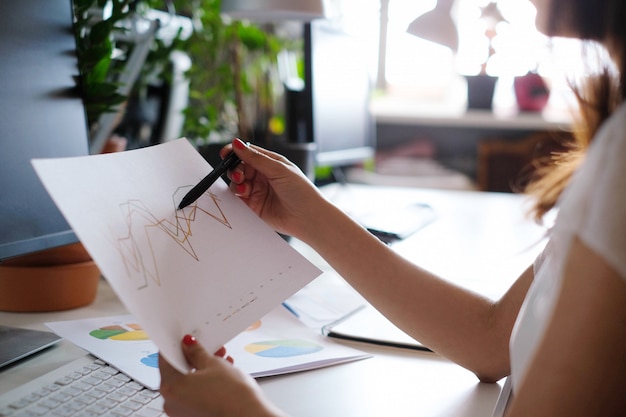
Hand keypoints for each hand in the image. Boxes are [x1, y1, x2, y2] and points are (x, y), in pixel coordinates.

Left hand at [159, 335, 283, 416]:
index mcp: (170, 388)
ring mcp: (183, 412)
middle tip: (206, 347)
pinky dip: (205, 384)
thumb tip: (189, 345)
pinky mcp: (195, 416)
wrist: (248, 415)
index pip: (165, 359)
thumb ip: (197, 352)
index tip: (184, 339)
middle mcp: (172, 403)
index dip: (176, 345)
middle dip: (194, 358)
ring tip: (221, 361)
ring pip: (188, 383)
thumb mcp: (213, 364)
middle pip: (178, 372)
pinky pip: (195, 394)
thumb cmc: (231, 395)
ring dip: (202, 370)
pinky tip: (221, 375)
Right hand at [222, 138, 326, 238]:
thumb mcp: (279, 169)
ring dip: (236, 182)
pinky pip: (238, 198)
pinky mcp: (254, 206)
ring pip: (236, 182)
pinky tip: (243, 193)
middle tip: (239, 174)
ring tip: (244, 187)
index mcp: (270, 163)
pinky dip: (237, 194)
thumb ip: (256, 158)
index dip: (235, 152)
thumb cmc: (301, 191)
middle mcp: (262, 176)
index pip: (248, 153)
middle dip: (235, 169)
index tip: (225, 153)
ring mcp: (257, 191)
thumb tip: (237, 144)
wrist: (308, 217)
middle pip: (239, 167)